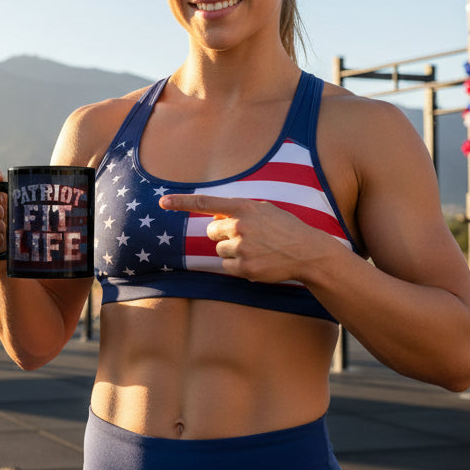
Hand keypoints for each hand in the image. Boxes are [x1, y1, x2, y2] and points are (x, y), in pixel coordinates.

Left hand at [157, 193, 326, 283]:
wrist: (307, 251)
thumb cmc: (285, 228)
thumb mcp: (264, 210)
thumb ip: (239, 210)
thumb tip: (214, 216)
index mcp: (244, 207)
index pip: (206, 202)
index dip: (181, 202)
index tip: (162, 201)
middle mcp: (240, 226)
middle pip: (211, 231)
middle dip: (222, 234)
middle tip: (245, 236)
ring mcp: (241, 248)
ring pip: (219, 250)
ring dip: (232, 251)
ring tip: (256, 249)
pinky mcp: (244, 268)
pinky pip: (226, 266)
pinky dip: (237, 266)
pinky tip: (256, 261)